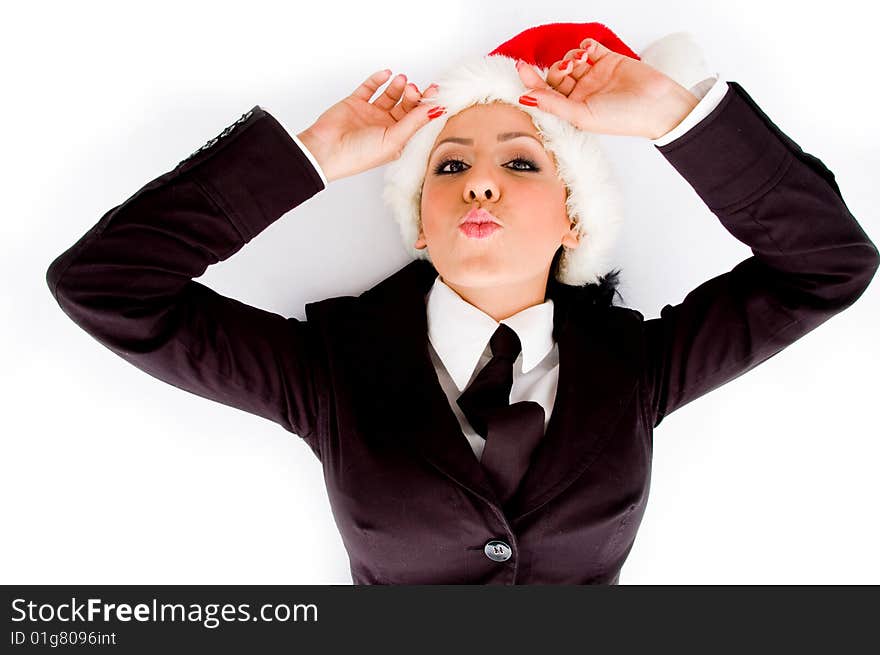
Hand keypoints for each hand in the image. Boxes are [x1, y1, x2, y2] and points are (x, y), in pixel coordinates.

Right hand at [296, 70, 442, 182]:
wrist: (327, 150)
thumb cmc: (359, 155)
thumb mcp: (394, 140)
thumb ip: (415, 122)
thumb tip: (436, 110)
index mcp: (397, 140)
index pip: (416, 120)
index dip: (426, 106)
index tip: (436, 93)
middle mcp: (385, 127)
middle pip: (405, 106)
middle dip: (412, 95)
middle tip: (413, 88)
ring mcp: (370, 114)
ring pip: (389, 95)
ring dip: (397, 86)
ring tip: (401, 80)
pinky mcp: (355, 103)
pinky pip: (370, 87)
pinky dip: (378, 79)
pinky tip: (386, 74)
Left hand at [515, 38, 699, 139]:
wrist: (656, 105)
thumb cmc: (622, 118)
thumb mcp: (581, 115)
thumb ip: (552, 105)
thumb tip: (524, 98)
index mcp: (572, 109)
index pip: (545, 93)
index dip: (531, 81)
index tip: (520, 67)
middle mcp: (581, 93)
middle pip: (555, 75)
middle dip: (557, 68)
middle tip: (569, 69)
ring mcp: (594, 76)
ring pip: (570, 59)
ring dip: (571, 56)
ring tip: (582, 60)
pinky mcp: (607, 60)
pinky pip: (587, 47)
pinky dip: (584, 45)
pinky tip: (589, 51)